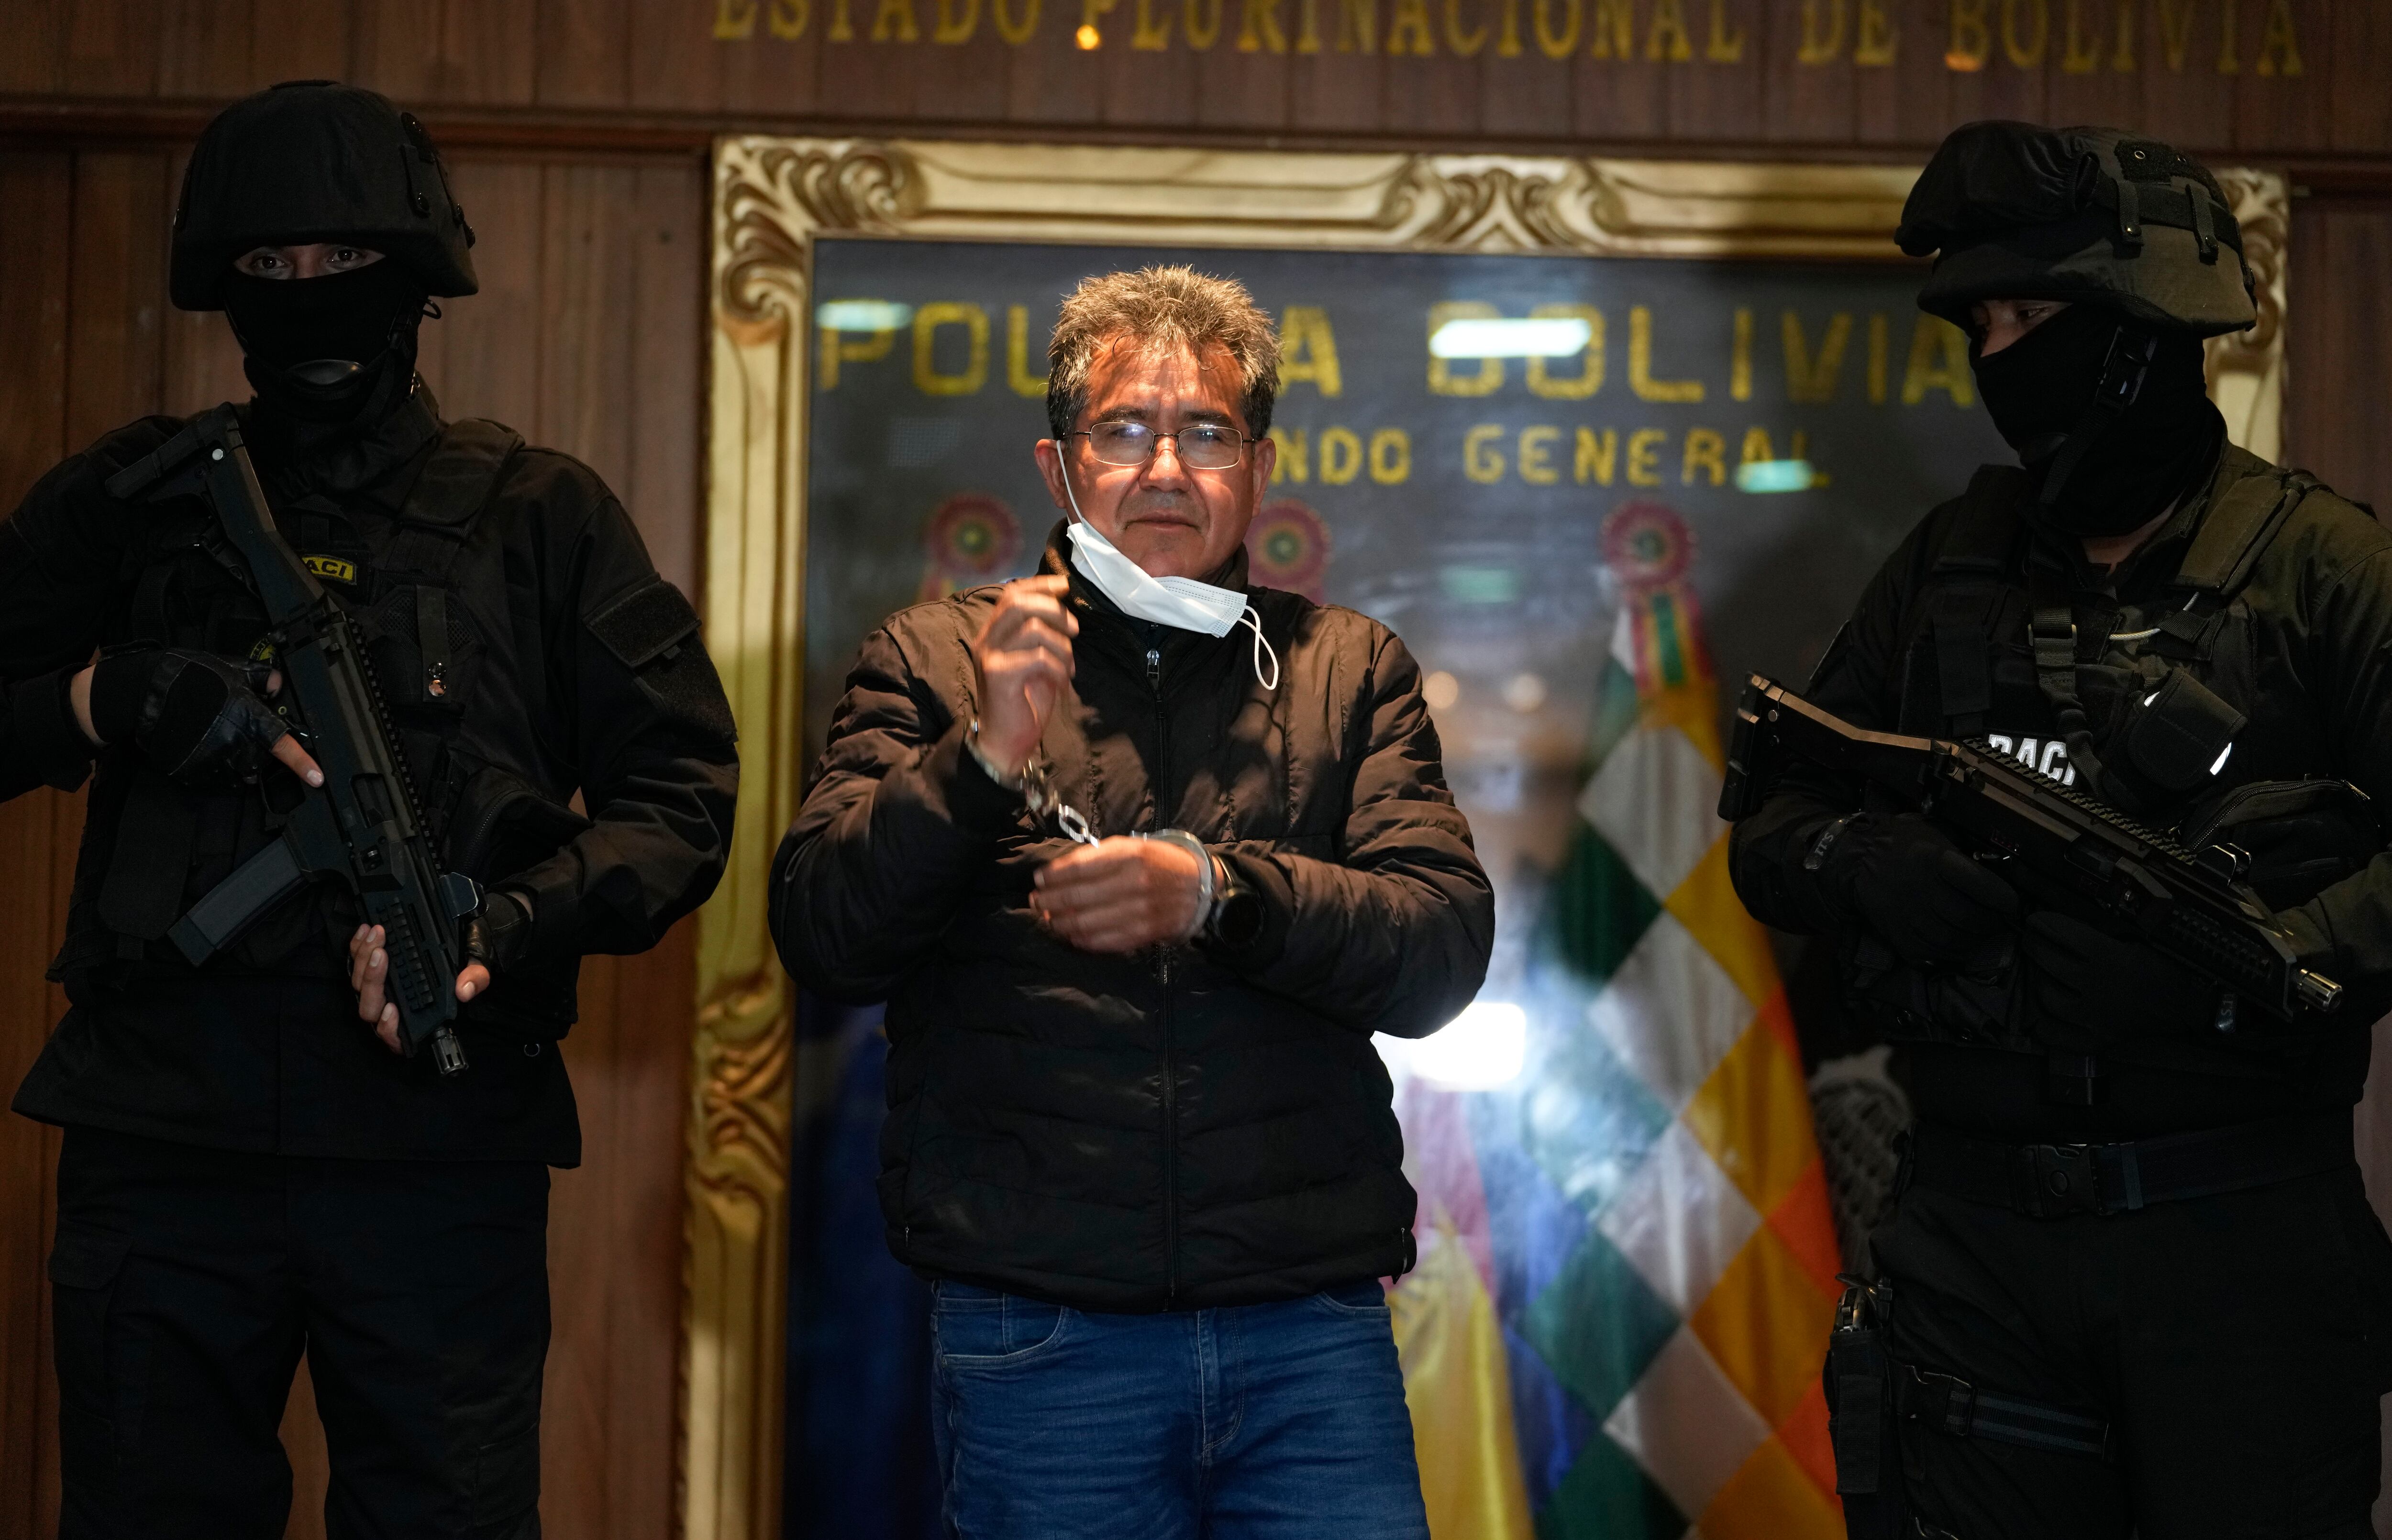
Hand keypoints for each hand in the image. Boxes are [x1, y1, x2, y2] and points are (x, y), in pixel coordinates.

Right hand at [76, 653, 321, 788]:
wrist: (142, 695)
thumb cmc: (188, 677)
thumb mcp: (229, 668)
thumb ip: (259, 678)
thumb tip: (277, 685)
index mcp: (248, 718)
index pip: (282, 744)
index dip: (302, 763)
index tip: (318, 778)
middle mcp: (235, 744)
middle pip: (262, 761)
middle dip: (260, 751)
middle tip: (244, 733)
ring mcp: (214, 761)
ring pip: (242, 773)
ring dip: (242, 763)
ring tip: (226, 741)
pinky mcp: (194, 772)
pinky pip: (218, 781)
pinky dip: (220, 771)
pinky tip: (209, 751)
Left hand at [348, 923, 490, 1055]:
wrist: (459, 934)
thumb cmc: (465, 957)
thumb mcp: (477, 964)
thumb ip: (475, 976)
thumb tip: (465, 990)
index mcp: (417, 1016)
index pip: (396, 1035)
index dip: (388, 1027)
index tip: (392, 1009)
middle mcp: (393, 1006)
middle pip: (370, 1007)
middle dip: (372, 979)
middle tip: (381, 952)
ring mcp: (378, 989)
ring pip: (358, 985)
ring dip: (363, 960)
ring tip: (376, 935)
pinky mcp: (368, 968)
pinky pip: (354, 964)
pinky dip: (356, 948)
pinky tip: (365, 932)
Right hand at [970, 576, 1076, 769]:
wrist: (1006, 742)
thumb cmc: (1024, 702)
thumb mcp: (1036, 662)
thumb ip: (1043, 636)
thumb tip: (1065, 611)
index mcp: (993, 634)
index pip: (1012, 594)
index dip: (1040, 585)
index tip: (1065, 586)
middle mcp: (986, 641)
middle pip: (1018, 603)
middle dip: (1053, 609)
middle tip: (1075, 629)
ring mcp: (990, 657)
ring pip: (1033, 629)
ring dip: (1062, 645)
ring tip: (1069, 665)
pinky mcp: (999, 676)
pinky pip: (1038, 657)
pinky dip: (1058, 666)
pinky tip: (1062, 680)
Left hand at [1033, 836, 1205, 952]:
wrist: (1197, 886)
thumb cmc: (1156, 862)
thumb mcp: (1128, 847)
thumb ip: (1094, 857)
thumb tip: (1054, 874)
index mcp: (1129, 856)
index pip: (1078, 869)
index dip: (1052, 877)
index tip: (1038, 880)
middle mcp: (1133, 883)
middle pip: (1076, 898)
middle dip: (1048, 902)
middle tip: (1036, 902)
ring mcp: (1139, 912)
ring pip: (1084, 923)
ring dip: (1059, 923)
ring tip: (1048, 919)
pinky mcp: (1142, 934)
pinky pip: (1101, 941)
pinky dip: (1080, 939)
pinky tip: (1070, 933)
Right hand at [1819, 813, 2018, 964]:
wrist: (1856, 859)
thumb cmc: (1901, 843)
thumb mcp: (1934, 834)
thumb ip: (1963, 854)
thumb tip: (1996, 874)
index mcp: (1937, 860)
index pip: (1983, 887)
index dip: (2004, 899)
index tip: (2010, 904)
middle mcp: (1924, 889)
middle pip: (1972, 918)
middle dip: (1992, 923)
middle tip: (1996, 921)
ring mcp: (1909, 916)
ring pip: (1955, 940)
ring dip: (1973, 941)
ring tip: (1977, 933)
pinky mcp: (1898, 935)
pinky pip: (1933, 953)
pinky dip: (1950, 953)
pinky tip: (1955, 944)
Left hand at [2021, 910, 2218, 1044]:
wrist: (2194, 1003)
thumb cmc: (2169, 964)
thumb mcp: (2139, 938)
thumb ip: (2103, 932)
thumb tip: (2070, 924)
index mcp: (2106, 956)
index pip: (2060, 934)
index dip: (2042, 924)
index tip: (2034, 920)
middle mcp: (2094, 986)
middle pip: (2048, 962)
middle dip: (2034, 947)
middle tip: (2030, 940)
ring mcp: (2094, 1016)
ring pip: (2048, 998)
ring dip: (2040, 982)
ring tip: (2040, 973)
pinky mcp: (2100, 1039)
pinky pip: (2061, 1037)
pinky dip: (2046, 1027)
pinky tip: (2041, 1018)